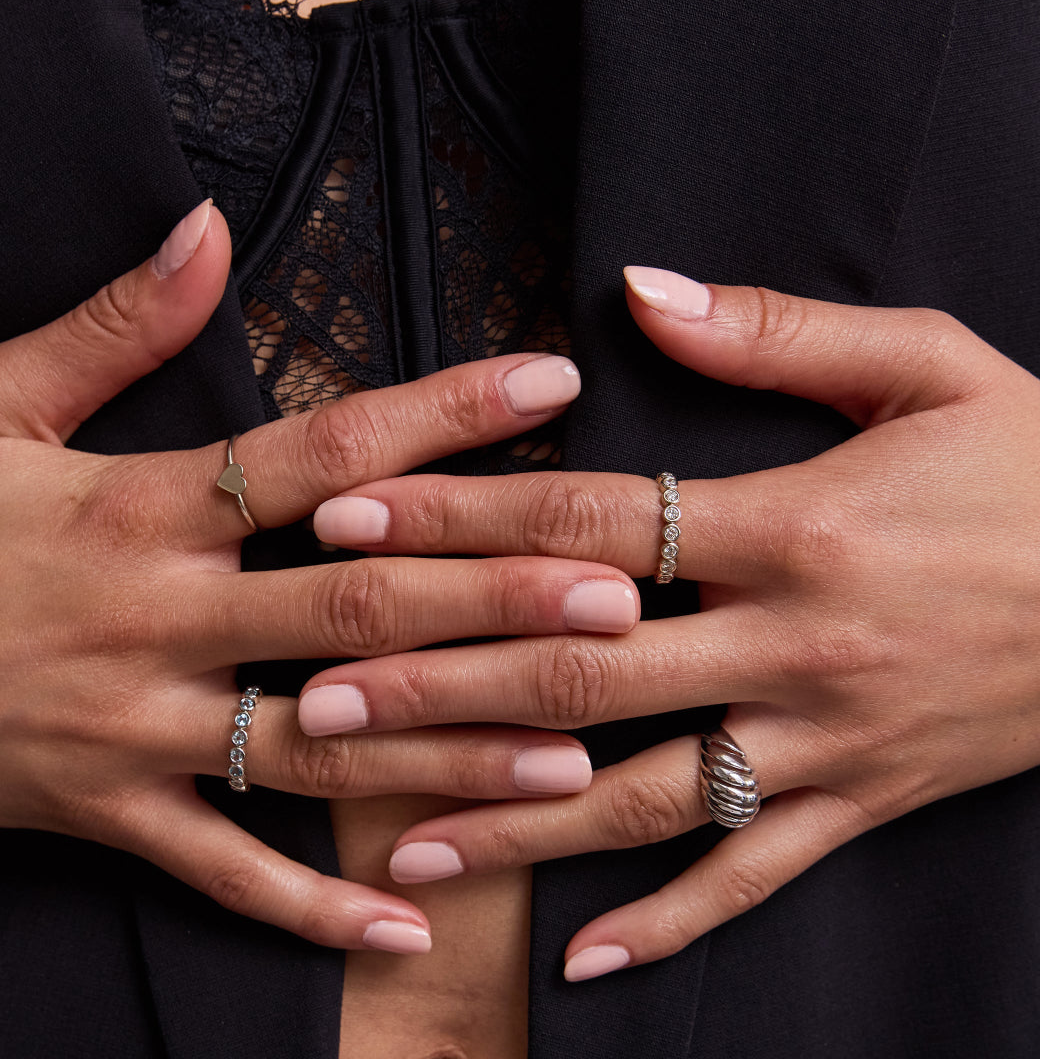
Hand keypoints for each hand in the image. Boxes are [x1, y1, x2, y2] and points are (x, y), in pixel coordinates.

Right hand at [0, 200, 640, 954]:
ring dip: (449, 753)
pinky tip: (412, 929)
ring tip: (573, 753)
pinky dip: (315, 907)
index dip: (440, 417)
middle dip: (491, 601)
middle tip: (616, 591)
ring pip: (320, 748)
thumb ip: (112, 323)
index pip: (321, 454)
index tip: (546, 388)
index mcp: (138, 509)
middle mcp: (156, 622)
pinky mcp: (109, 815)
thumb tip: (206, 230)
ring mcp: (136, 732)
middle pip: (353, 610)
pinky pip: (225, 870)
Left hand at [298, 265, 1039, 975]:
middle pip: (580, 666)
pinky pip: (754, 875)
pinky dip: (667, 922)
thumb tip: (640, 290)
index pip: (585, 521)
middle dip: (438, 684)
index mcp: (793, 523)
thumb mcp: (931, 366)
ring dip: (513, 820)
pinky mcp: (869, 803)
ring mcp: (827, 739)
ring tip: (399, 846)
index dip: (458, 518)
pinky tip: (577, 957)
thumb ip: (776, 331)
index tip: (353, 520)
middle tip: (316, 702)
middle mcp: (792, 642)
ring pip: (642, 792)